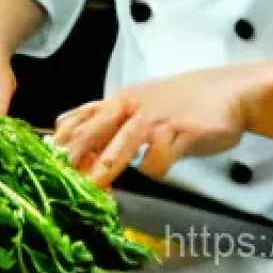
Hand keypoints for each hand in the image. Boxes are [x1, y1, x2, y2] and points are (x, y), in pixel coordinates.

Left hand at [51, 67, 253, 187]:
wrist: (225, 90)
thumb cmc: (177, 101)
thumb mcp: (138, 103)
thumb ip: (108, 118)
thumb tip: (71, 136)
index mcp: (119, 100)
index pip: (83, 116)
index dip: (64, 137)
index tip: (46, 157)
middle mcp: (133, 106)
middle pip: (98, 128)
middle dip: (77, 151)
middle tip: (60, 173)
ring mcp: (157, 118)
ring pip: (127, 140)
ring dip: (109, 162)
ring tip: (95, 182)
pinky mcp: (182, 131)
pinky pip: (163, 154)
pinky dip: (155, 168)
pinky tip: (155, 171)